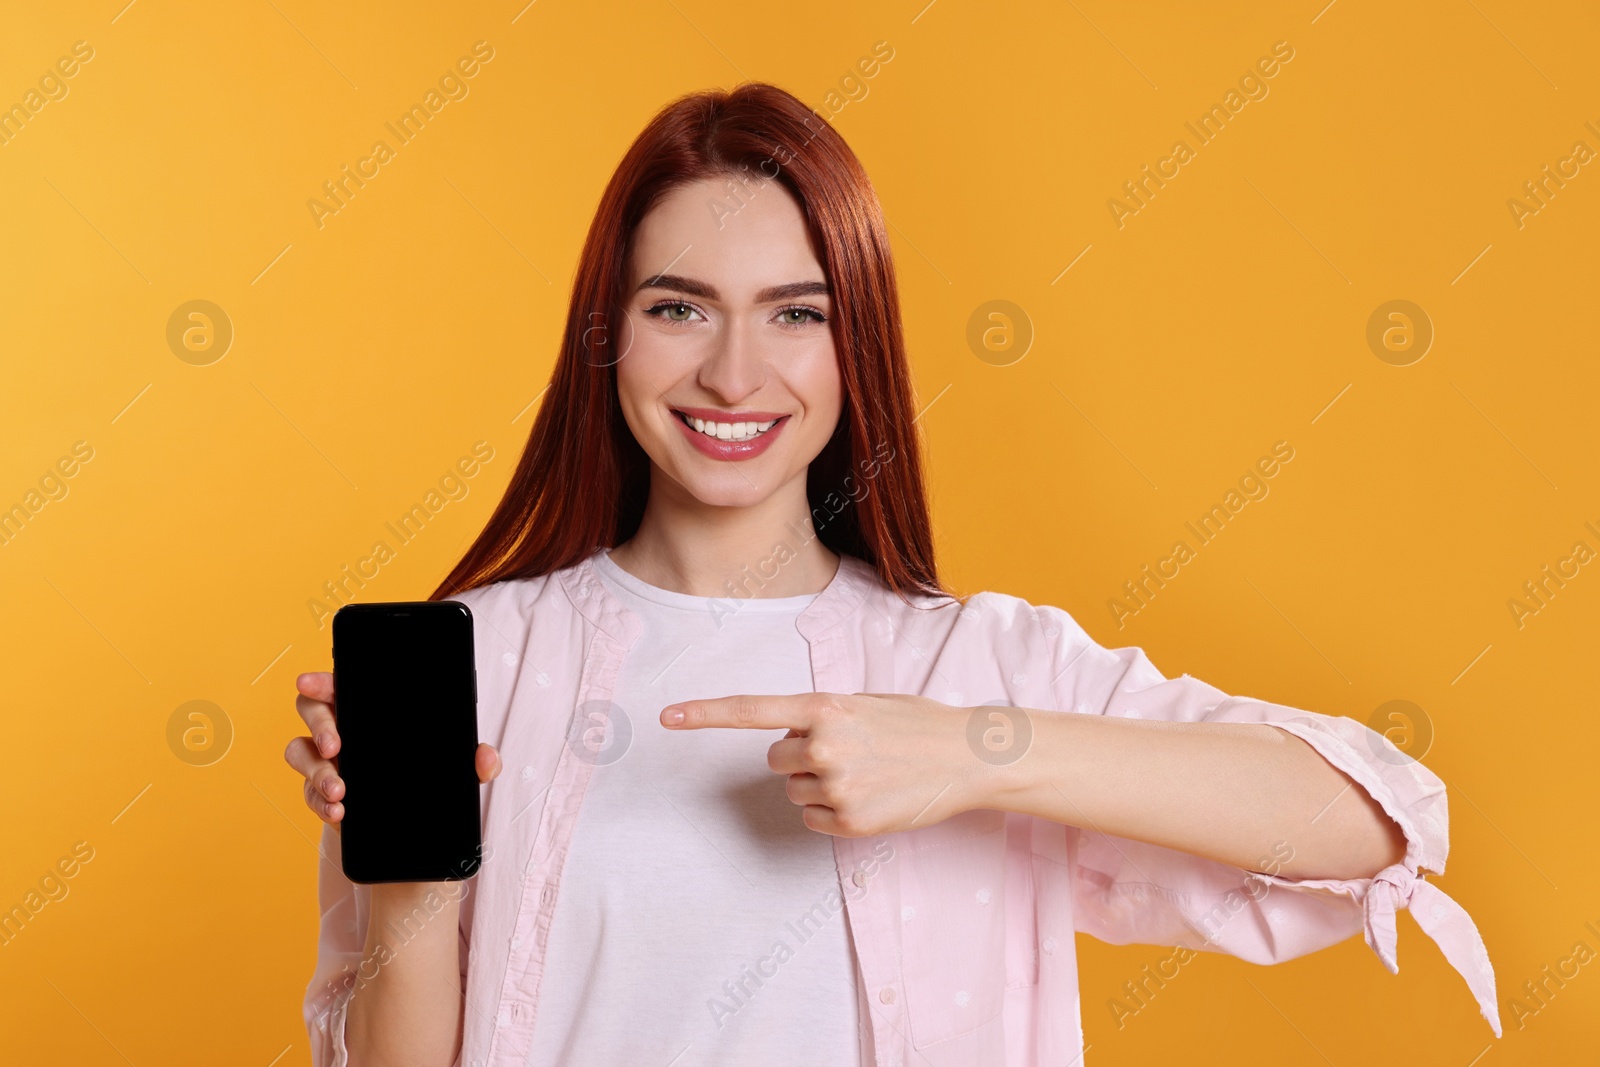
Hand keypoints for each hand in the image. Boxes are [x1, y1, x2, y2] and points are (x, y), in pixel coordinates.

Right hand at [284, 671, 502, 829]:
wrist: (417, 828)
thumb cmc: (432, 776)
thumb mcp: (458, 764)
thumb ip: (476, 759)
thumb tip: (488, 759)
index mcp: (370, 708)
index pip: (340, 683)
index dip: (321, 679)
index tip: (309, 681)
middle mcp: (343, 728)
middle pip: (312, 711)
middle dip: (319, 726)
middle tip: (336, 745)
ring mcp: (329, 761)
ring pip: (301, 753)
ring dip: (317, 771)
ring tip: (340, 790)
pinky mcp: (323, 794)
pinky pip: (308, 794)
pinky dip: (320, 803)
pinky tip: (338, 811)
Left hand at [660, 692, 986, 836]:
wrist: (968, 757)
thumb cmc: (917, 724)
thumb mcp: (865, 703)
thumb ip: (821, 715)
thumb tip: (787, 736)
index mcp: (825, 706)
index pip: (752, 710)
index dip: (705, 714)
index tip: (666, 717)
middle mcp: (823, 745)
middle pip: (775, 758)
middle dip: (800, 755)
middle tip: (847, 751)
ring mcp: (836, 786)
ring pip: (794, 790)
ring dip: (819, 783)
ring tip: (866, 773)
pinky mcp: (850, 821)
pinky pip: (814, 818)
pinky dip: (833, 811)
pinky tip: (870, 797)